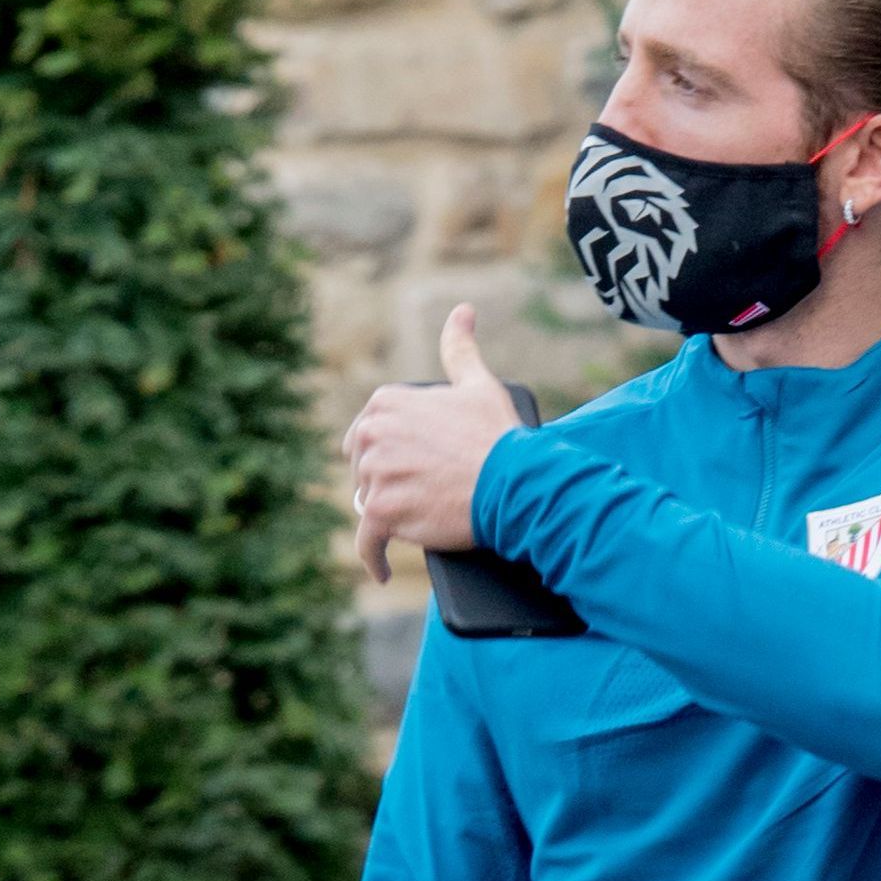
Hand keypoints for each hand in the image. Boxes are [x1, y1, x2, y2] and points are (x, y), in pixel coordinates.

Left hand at [341, 303, 521, 583]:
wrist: (515, 484)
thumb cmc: (499, 436)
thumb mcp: (477, 384)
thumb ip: (459, 348)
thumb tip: (462, 311)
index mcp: (386, 403)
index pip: (368, 437)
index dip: (390, 456)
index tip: (413, 468)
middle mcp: (372, 435)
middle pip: (365, 471)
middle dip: (386, 484)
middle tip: (423, 494)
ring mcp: (375, 475)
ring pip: (368, 505)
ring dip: (388, 516)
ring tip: (418, 521)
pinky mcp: (382, 513)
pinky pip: (366, 542)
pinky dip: (373, 558)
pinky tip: (382, 569)